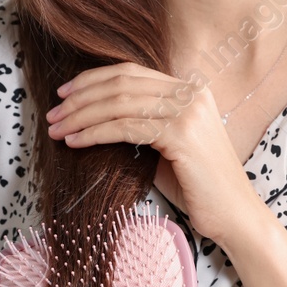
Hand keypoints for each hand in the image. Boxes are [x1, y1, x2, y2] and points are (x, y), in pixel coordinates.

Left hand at [43, 62, 268, 248]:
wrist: (234, 214)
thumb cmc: (198, 185)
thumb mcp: (165, 145)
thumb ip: (139, 124)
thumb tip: (94, 118)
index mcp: (189, 90)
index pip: (131, 72)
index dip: (93, 80)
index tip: (65, 93)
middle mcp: (191, 93)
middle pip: (121, 83)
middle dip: (80, 97)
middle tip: (53, 113)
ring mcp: (188, 112)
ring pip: (119, 103)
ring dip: (81, 115)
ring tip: (56, 129)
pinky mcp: (181, 135)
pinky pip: (125, 128)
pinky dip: (94, 133)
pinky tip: (75, 142)